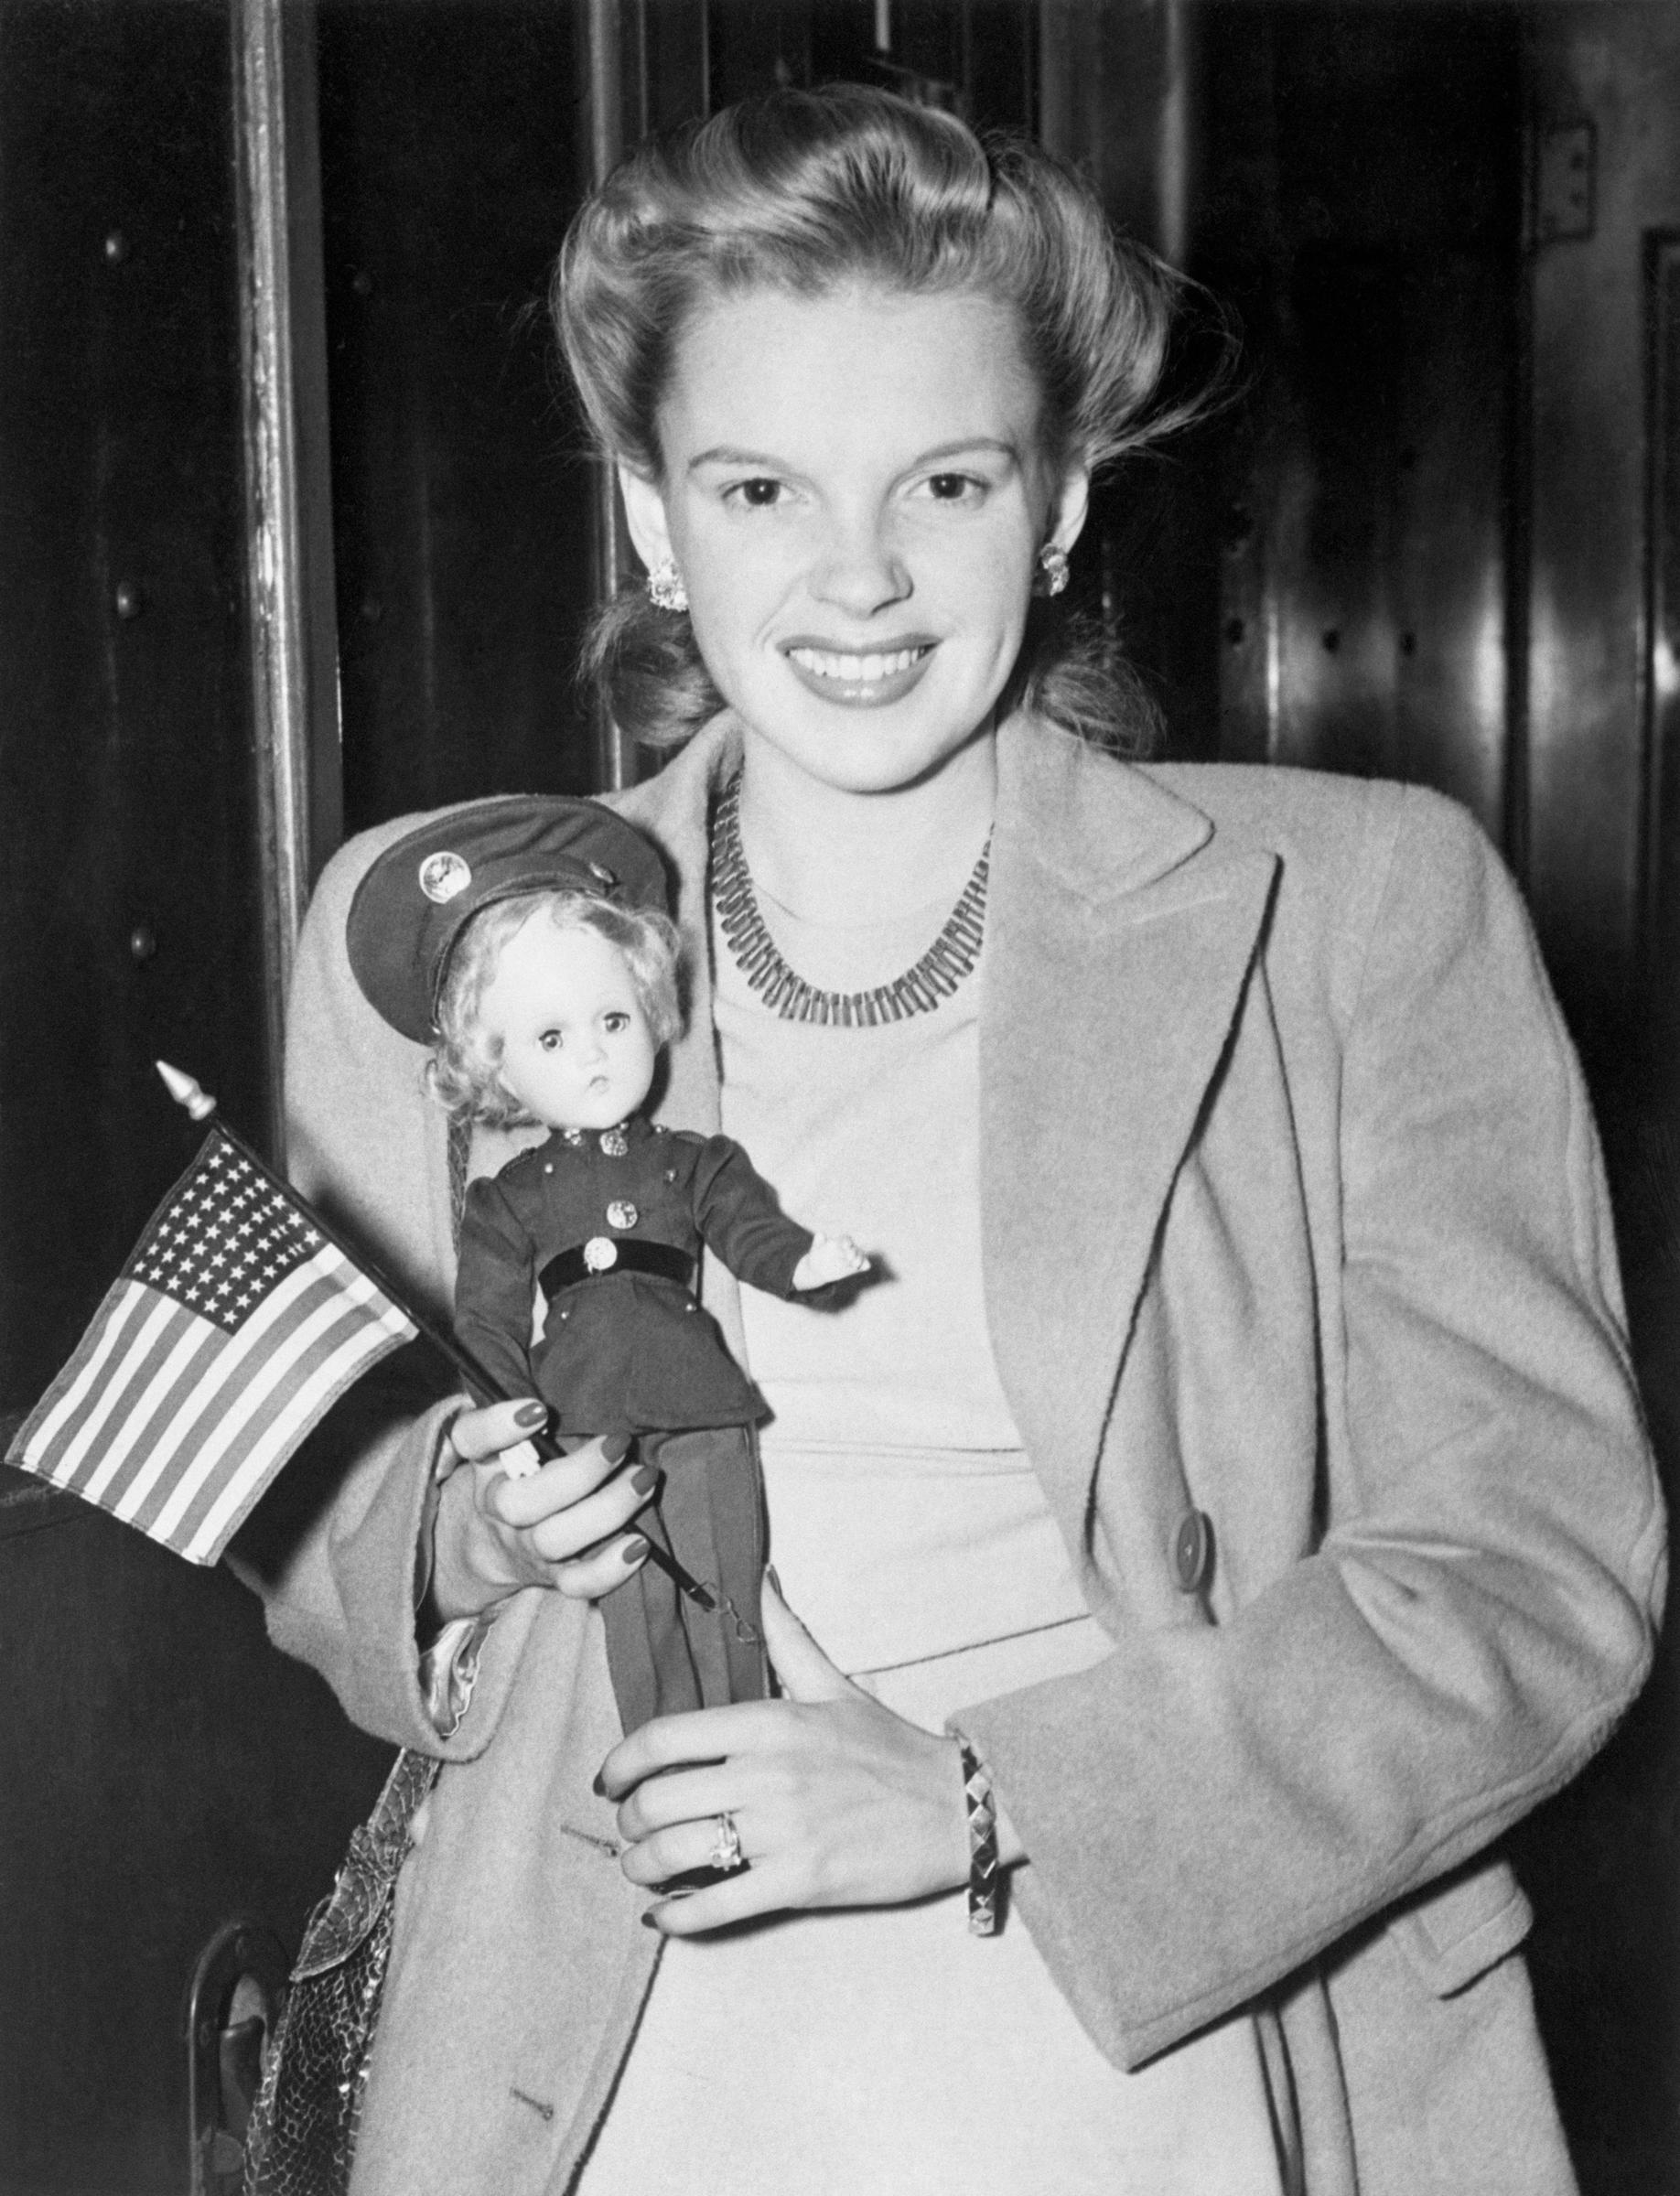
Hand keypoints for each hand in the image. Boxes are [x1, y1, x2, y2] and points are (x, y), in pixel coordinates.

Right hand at [427, 1399, 655, 1623]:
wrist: (494, 1542)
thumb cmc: (516, 1472)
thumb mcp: (508, 1438)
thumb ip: (522, 1415)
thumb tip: (560, 1400)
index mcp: (485, 1463)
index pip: (471, 1439)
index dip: (498, 1427)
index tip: (539, 1410)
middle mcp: (498, 1508)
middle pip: (520, 1503)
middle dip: (577, 1474)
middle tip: (619, 1443)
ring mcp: (525, 1547)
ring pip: (554, 1540)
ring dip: (606, 1510)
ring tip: (644, 1479)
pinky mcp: (553, 1577)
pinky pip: (577, 1584)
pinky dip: (609, 1569)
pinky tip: (639, 1544)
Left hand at [600, 1576, 975, 1934]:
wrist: (955, 1807)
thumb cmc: (890, 1748)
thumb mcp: (834, 1683)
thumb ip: (786, 1634)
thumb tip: (760, 1577)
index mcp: (770, 1721)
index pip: (665, 1737)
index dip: (620, 1762)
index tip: (609, 1780)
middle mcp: (768, 1773)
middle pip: (658, 1801)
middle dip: (628, 1822)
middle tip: (630, 1830)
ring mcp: (783, 1831)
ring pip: (676, 1854)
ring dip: (642, 1868)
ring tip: (641, 1869)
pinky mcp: (800, 1883)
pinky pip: (715, 1906)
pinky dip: (676, 1917)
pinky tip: (662, 1915)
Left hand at [791, 1233, 869, 1290]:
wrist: (819, 1270)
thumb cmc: (817, 1256)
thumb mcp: (815, 1249)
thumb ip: (818, 1241)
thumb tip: (821, 1234)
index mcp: (841, 1241)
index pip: (846, 1239)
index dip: (846, 1242)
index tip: (845, 1246)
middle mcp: (850, 1248)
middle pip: (855, 1248)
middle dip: (853, 1252)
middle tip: (849, 1257)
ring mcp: (854, 1257)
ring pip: (861, 1256)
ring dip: (860, 1259)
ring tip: (855, 1265)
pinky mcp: (857, 1267)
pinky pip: (865, 1265)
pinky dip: (865, 1265)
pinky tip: (861, 1268)